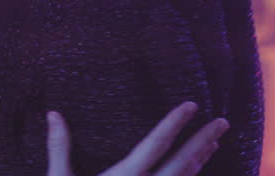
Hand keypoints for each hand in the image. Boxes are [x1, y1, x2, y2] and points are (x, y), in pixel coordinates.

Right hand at [47, 103, 229, 175]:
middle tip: (222, 122)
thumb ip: (59, 147)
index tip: (191, 105)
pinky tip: (196, 174)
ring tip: (213, 143)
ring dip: (201, 160)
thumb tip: (53, 113)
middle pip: (182, 162)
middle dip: (203, 140)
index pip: (155, 144)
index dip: (174, 122)